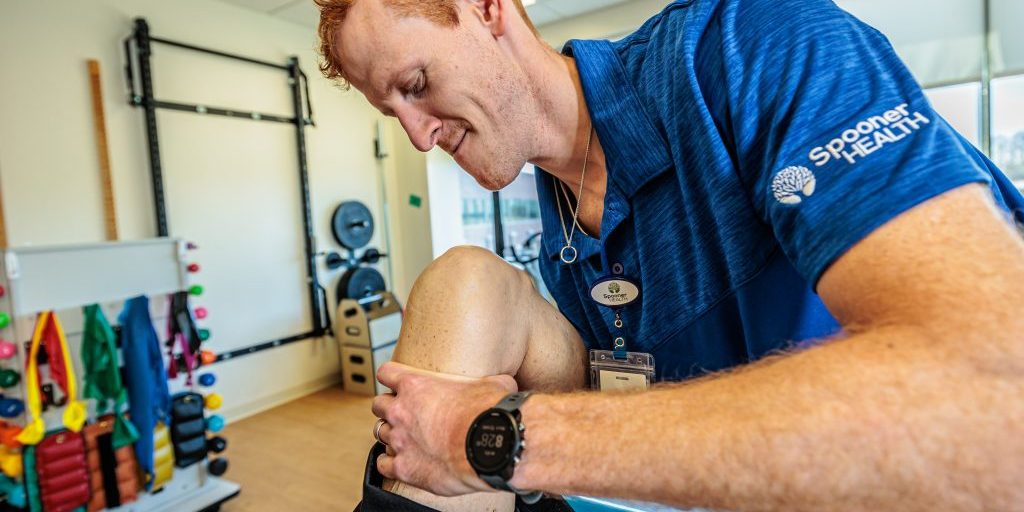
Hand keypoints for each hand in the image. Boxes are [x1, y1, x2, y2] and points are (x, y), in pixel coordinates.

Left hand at [373, 362, 517, 495]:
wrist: (491, 446)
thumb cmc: (490, 413)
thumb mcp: (493, 384)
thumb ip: (487, 381)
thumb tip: (501, 382)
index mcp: (417, 386)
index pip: (387, 373)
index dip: (392, 377)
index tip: (396, 382)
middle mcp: (401, 412)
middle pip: (379, 404)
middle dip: (390, 407)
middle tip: (405, 413)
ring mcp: (400, 441)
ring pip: (380, 433)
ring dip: (392, 435)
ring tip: (406, 439)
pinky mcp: (404, 468)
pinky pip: (383, 464)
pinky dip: (390, 462)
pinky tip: (401, 462)